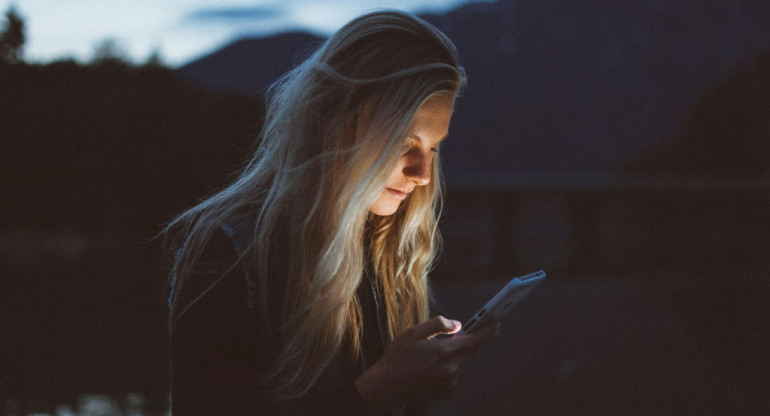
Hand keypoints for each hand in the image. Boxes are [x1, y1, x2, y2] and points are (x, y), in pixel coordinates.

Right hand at [355, 315, 497, 414]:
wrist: (389, 386)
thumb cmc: (398, 358)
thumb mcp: (414, 333)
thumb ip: (438, 325)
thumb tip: (458, 325)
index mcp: (444, 351)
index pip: (475, 340)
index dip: (487, 331)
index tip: (496, 324)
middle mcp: (451, 368)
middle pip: (471, 352)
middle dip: (470, 342)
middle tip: (462, 335)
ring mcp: (450, 382)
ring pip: (464, 364)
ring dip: (458, 356)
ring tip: (437, 354)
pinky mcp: (448, 392)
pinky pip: (456, 376)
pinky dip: (451, 369)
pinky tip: (434, 368)